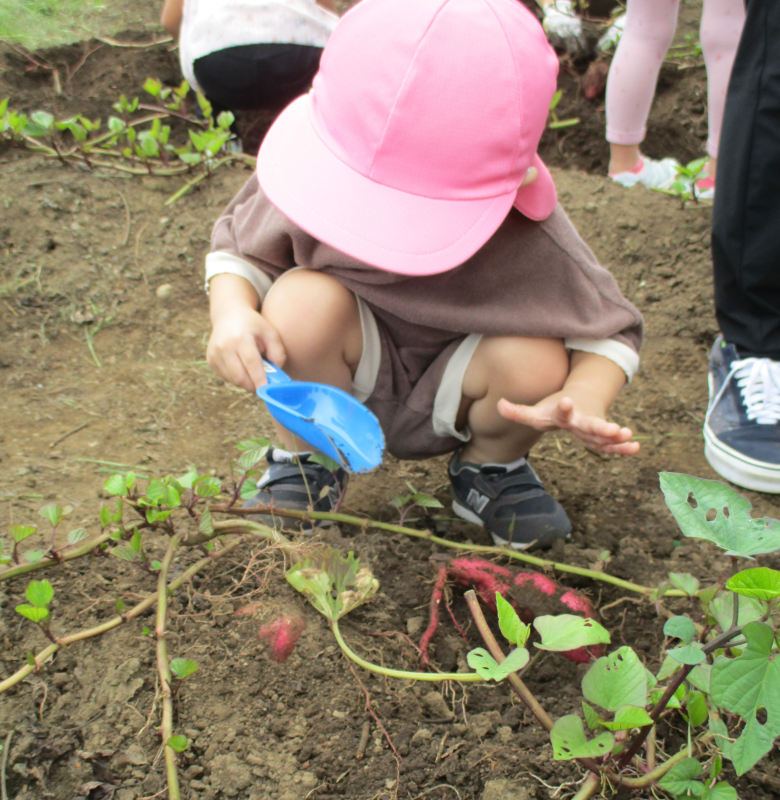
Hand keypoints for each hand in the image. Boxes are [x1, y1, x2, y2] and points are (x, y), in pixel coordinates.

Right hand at [207, 305, 285, 391]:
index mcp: (240, 337)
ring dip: (247, 382)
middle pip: (240, 377)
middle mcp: (224, 346)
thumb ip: (278, 352)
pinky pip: (227, 378)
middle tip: (265, 386)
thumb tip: (277, 374)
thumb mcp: (270, 333)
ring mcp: (215, 354)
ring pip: (233, 380)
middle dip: (254, 386)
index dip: (260, 379)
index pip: (251, 363)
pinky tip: (243, 367)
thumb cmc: (254, 325)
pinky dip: (237, 378)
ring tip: (254, 372)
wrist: (229, 315)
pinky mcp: (210, 360)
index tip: (267, 391)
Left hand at [497, 393, 639, 455]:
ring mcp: (592, 426)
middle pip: (590, 424)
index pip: (561, 411)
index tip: (567, 400)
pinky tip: (635, 448)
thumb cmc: (552, 409)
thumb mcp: (534, 412)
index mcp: (562, 413)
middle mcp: (580, 419)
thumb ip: (517, 411)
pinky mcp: (601, 435)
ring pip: (604, 434)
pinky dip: (622, 447)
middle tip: (613, 428)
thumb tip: (498, 405)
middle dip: (600, 427)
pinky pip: (612, 444)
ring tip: (627, 436)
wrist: (577, 400)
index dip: (563, 407)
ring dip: (615, 437)